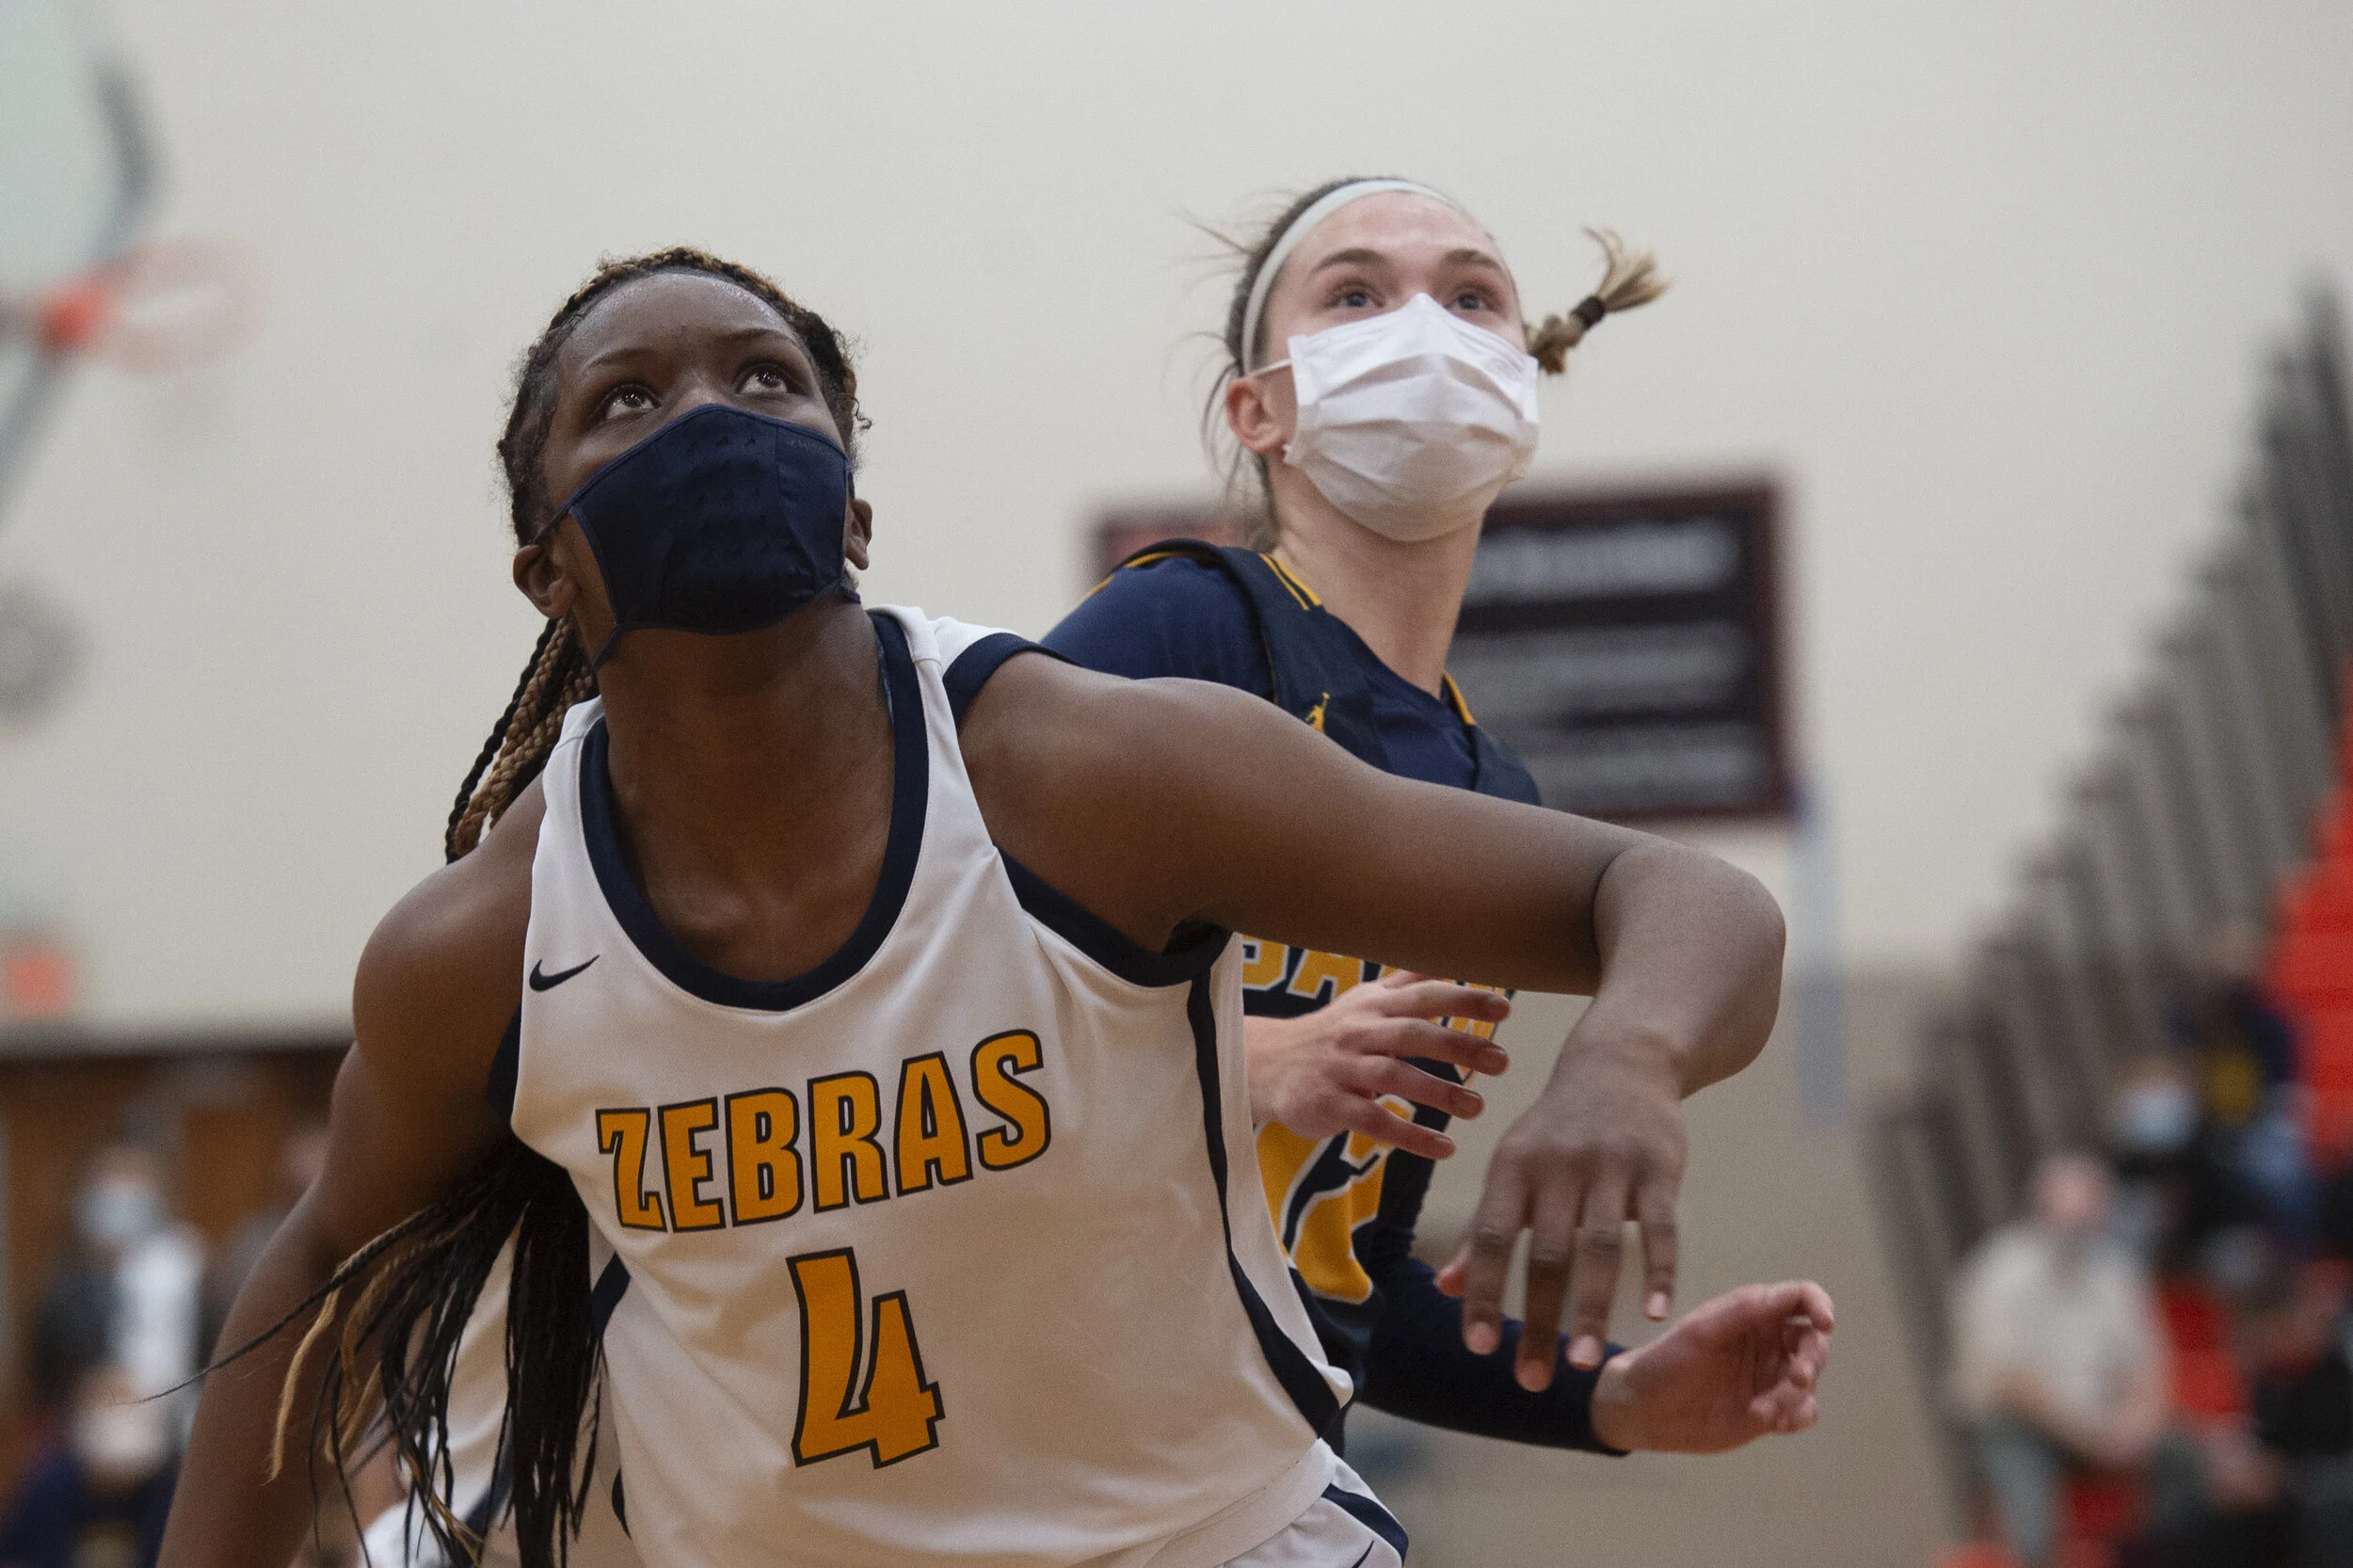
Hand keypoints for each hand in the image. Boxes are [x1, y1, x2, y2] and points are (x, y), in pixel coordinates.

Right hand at [1245, 971, 1509, 1161]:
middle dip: (1458, 1045)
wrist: (1264, 1066)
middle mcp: (1358, 1033)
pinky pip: (1372, 1121)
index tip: (1504, 1006)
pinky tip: (1444, 1148)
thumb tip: (1442, 953)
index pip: (1422, 996)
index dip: (1463, 998)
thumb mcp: (1362, 1003)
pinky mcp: (1329, 1105)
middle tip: (1502, 1060)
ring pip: (1393, 1077)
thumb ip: (1404, 983)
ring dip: (1438, 1091)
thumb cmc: (1328, 1034)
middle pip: (1411, 1034)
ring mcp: (1341, 1069)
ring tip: (1477, 1107)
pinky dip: (1409, 1135)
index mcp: (1372, 1007)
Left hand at [1437, 1031, 1686, 1389]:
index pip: (1489, 1238)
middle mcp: (1556, 1167)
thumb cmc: (1556, 1129)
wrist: (1621, 1061)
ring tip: (1585, 1364)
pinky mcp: (1658, 1168)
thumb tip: (1444, 1289)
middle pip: (1544, 1255)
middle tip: (1531, 1380)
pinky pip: (1660, 1227)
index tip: (1476, 1348)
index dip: (1479, 1292)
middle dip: (1536, 1321)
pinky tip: (1655, 1313)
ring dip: (1592, 1310)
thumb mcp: (1511, 1166)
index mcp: (1511, 1168)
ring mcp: (1610, 1166)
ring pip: (1599, 1248)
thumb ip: (1482, 1228)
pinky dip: (1658, 1271)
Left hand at [1588, 1281, 1833, 1453]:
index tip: (1826, 1323)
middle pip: (1815, 1341)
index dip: (1820, 1305)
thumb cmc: (1666, 1362)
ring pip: (1810, 1380)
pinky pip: (1804, 1412)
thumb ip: (1741, 1312)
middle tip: (1797, 1377)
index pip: (1800, 1298)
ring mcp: (1770, 1376)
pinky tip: (1769, 1422)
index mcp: (1752, 1312)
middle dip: (1813, 1358)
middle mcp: (1767, 1341)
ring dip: (1796, 1395)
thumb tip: (1785, 1294)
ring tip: (1762, 1410)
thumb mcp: (1699, 1332)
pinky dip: (1795, 1416)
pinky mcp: (1771, 1409)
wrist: (1645, 1412)